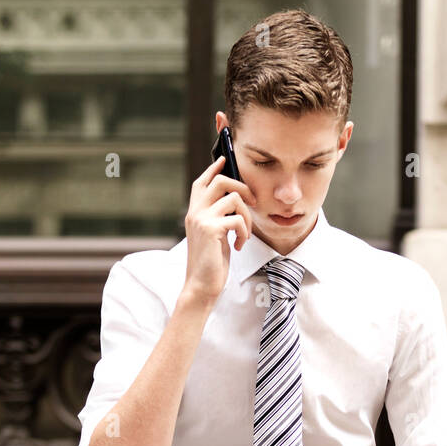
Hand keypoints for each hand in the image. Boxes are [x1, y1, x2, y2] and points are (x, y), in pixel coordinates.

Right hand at [182, 154, 257, 305]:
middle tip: (253, 203)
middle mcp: (195, 212)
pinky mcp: (211, 230)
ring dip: (247, 216)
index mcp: (194, 212)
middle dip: (242, 188)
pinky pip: (237, 219)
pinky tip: (240, 245)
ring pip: (234, 199)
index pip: (201, 182)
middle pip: (220, 181)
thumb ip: (218, 217)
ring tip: (245, 234)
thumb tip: (235, 201)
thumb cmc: (210, 264)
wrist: (201, 286)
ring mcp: (201, 219)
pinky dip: (244, 232)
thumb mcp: (214, 236)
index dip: (214, 169)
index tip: (225, 159)